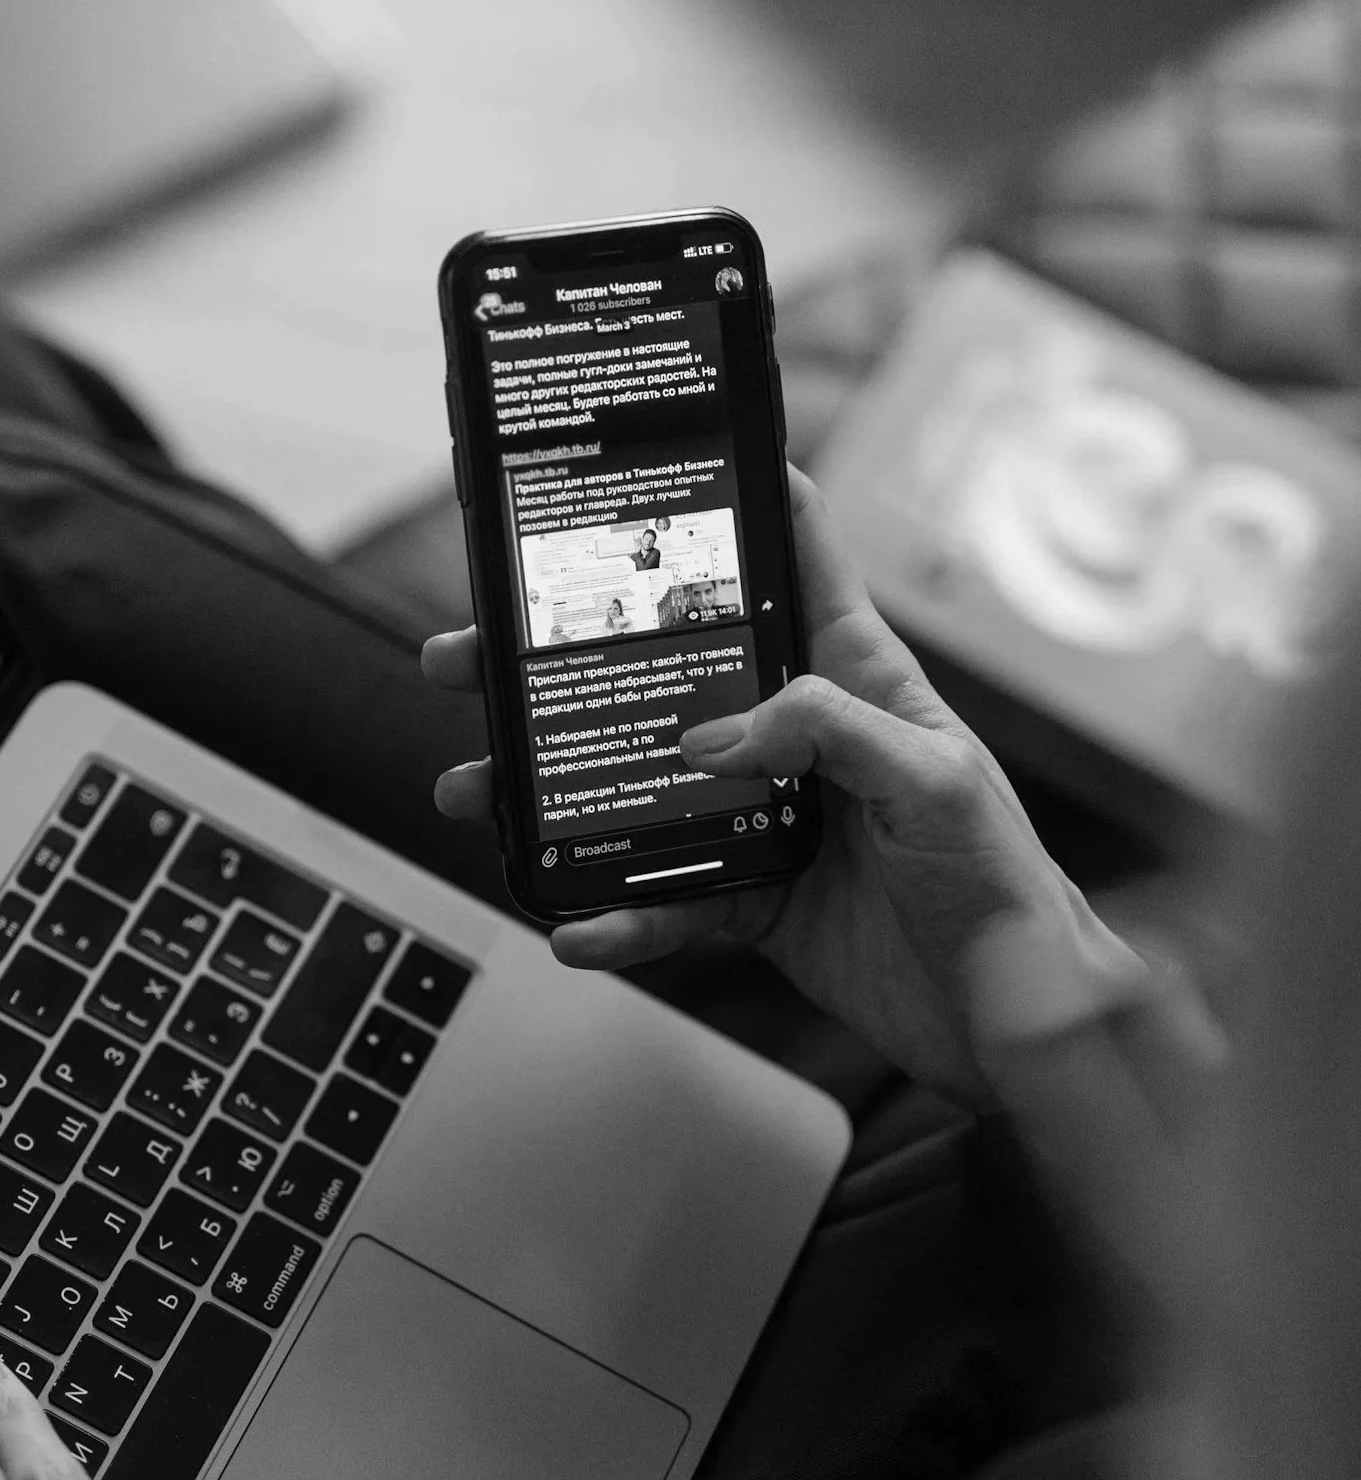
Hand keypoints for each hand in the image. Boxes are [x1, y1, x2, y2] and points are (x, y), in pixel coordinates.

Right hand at [423, 466, 1128, 1097]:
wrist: (1005, 1020)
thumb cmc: (1000, 881)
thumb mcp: (934, 781)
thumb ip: (830, 733)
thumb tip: (712, 737)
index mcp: (853, 679)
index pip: (793, 563)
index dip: (734, 502)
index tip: (650, 459)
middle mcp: (793, 735)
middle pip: (662, 674)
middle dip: (562, 658)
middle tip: (474, 653)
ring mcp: (758, 815)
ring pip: (633, 783)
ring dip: (548, 788)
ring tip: (476, 789)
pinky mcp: (744, 894)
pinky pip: (658, 896)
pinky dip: (611, 913)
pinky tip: (572, 923)